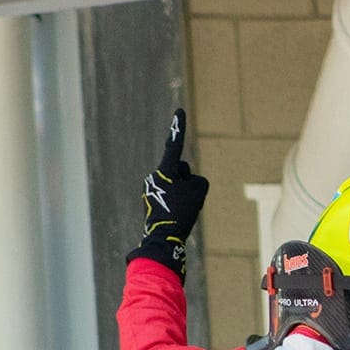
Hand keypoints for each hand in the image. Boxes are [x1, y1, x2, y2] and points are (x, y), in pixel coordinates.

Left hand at [126, 108, 209, 281]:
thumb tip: (186, 181)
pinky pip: (169, 196)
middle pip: (180, 172)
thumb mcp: (199, 190)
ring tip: (179, 210)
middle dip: (185, 182)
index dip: (179, 127)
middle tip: (185, 201)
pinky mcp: (149, 201)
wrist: (163, 238)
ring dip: (181, 194)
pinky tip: (174, 216)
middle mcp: (153, 176)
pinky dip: (175, 204)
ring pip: (175, 185)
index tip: (179, 111)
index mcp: (164, 170)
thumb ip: (197, 179)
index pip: (175, 145)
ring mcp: (150, 189)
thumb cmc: (181, 211)